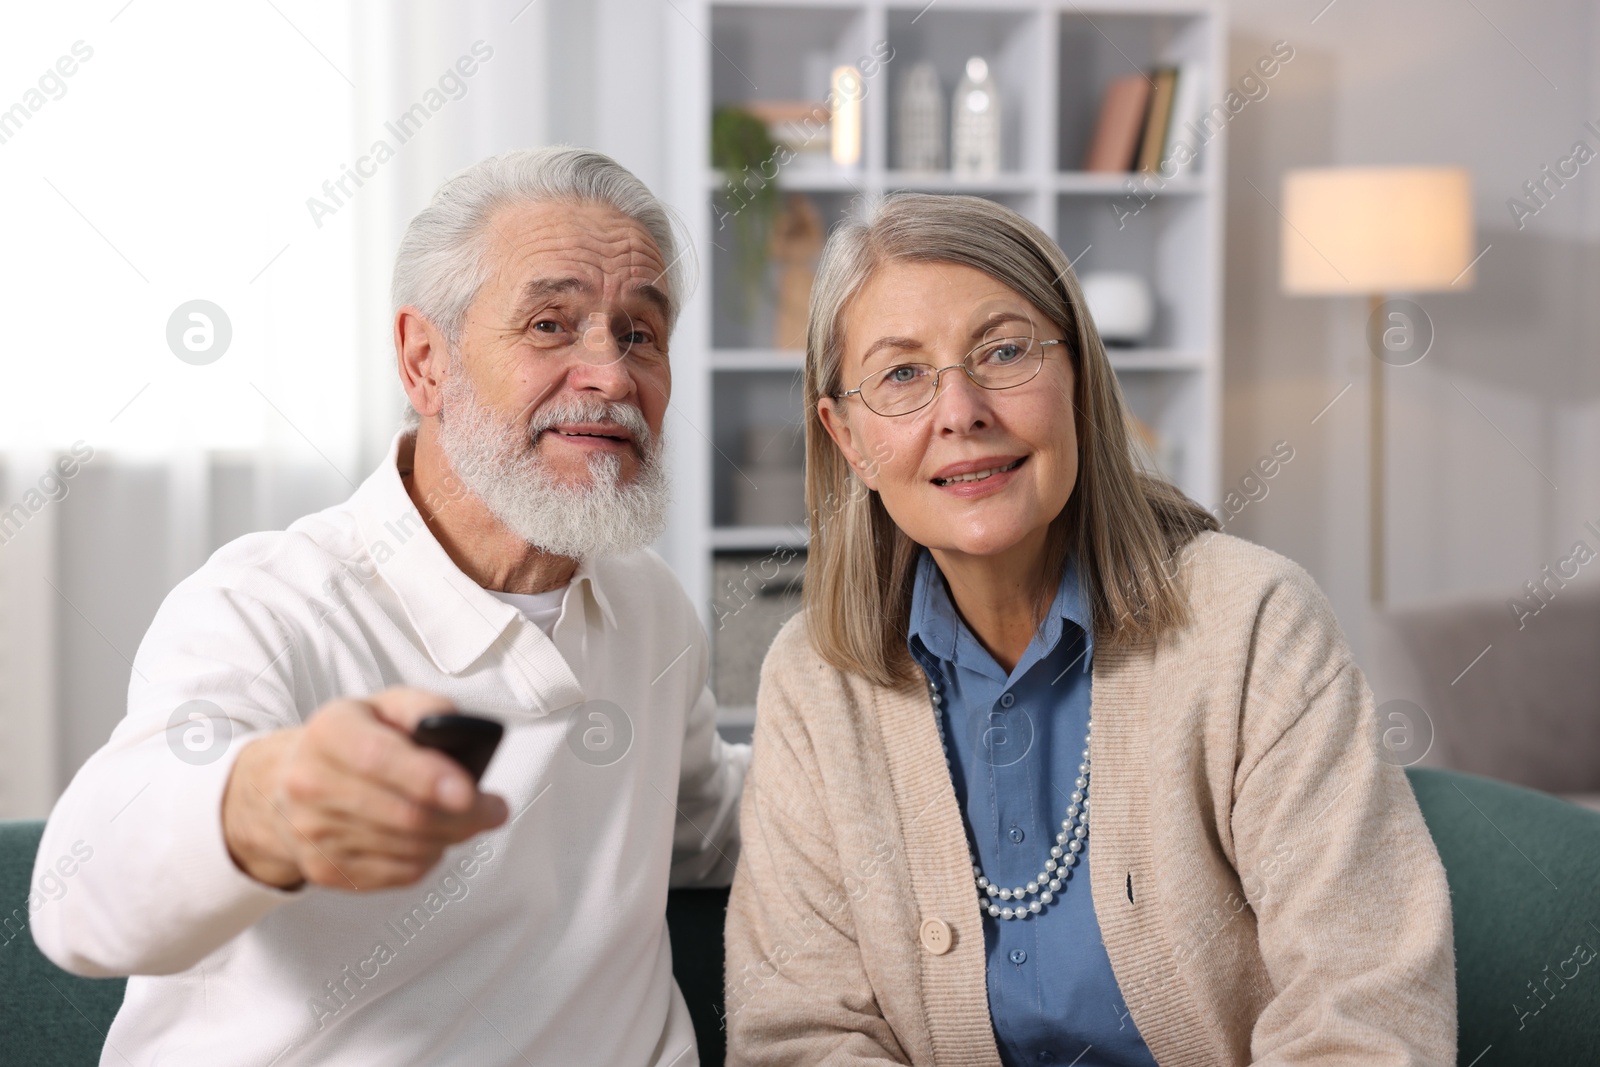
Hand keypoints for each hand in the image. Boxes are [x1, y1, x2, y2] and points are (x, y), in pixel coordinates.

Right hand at [221, 687, 508, 889]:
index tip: (469, 791)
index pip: (377, 758)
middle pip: (403, 814)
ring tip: (466, 818)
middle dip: (464, 816)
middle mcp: (310, 783)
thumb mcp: (386, 706)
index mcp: (330, 732)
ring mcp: (313, 832)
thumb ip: (426, 709)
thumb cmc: (355, 740)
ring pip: (408, 848)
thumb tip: (460, 729)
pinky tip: (431, 837)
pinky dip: (429, 856)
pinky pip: (399, 873)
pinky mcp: (324, 869)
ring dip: (452, 836)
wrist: (288, 783)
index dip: (427, 778)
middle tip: (494, 809)